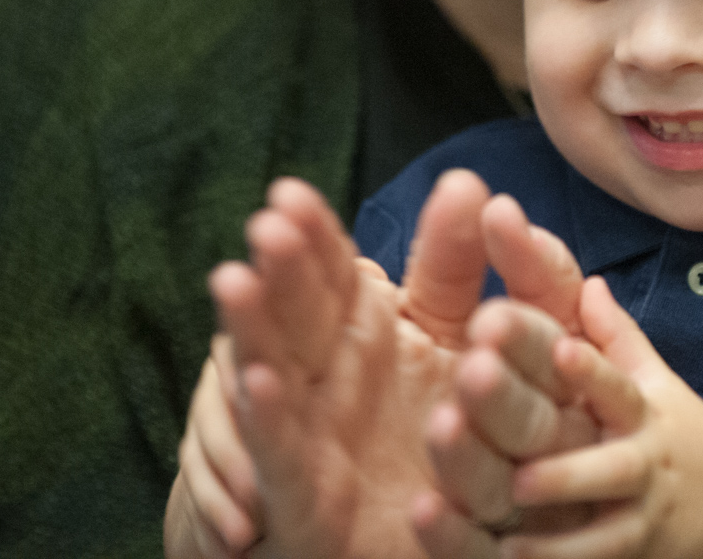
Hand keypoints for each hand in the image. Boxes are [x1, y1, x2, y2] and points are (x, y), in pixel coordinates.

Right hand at [173, 172, 589, 558]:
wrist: (392, 535)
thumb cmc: (412, 422)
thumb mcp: (445, 336)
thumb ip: (450, 265)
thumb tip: (466, 179)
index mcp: (350, 323)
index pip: (327, 269)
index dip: (309, 234)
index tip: (291, 193)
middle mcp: (315, 367)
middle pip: (291, 307)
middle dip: (278, 267)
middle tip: (269, 224)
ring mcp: (297, 426)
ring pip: (264, 366)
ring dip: (249, 328)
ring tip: (236, 282)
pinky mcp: (294, 490)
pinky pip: (276, 450)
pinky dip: (265, 419)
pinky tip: (258, 382)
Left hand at [503, 277, 702, 558]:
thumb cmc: (684, 433)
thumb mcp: (657, 382)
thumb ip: (617, 335)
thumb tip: (587, 279)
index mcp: (645, 414)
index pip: (619, 388)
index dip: (591, 370)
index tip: (560, 350)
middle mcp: (645, 467)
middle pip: (611, 473)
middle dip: (566, 477)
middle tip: (519, 478)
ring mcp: (644, 522)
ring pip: (603, 540)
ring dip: (558, 547)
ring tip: (510, 549)